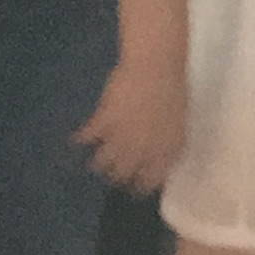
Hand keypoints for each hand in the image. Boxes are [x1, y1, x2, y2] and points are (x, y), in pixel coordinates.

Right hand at [75, 53, 187, 195]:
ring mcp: (121, 136)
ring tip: (94, 165)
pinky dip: (79, 140)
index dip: (142, 186)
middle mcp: (141, 150)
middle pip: (123, 174)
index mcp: (163, 150)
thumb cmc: (174, 89)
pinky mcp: (104, 121)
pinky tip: (75, 141)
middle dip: (117, 178)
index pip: (150, 180)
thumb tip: (164, 159)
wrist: (156, 66)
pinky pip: (87, 137)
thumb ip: (171, 145)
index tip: (136, 188)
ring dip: (98, 164)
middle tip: (113, 178)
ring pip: (103, 162)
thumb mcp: (180, 123)